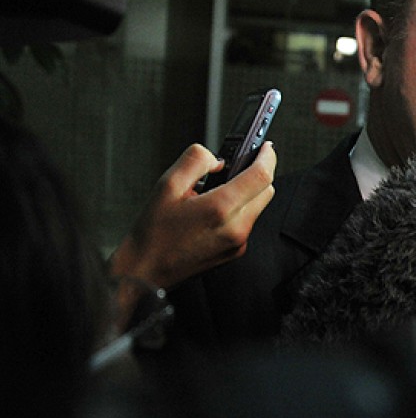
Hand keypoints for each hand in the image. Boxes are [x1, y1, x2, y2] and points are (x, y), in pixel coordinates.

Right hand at [108, 142, 275, 290]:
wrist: (146, 270)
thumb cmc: (153, 233)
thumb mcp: (167, 185)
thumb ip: (195, 161)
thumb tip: (217, 158)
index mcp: (220, 209)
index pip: (261, 176)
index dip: (267, 157)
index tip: (266, 147)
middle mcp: (235, 228)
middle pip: (266, 191)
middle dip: (257, 174)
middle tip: (236, 167)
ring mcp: (238, 242)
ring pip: (259, 206)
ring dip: (247, 192)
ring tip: (216, 192)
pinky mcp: (236, 251)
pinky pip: (248, 222)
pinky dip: (239, 210)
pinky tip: (215, 211)